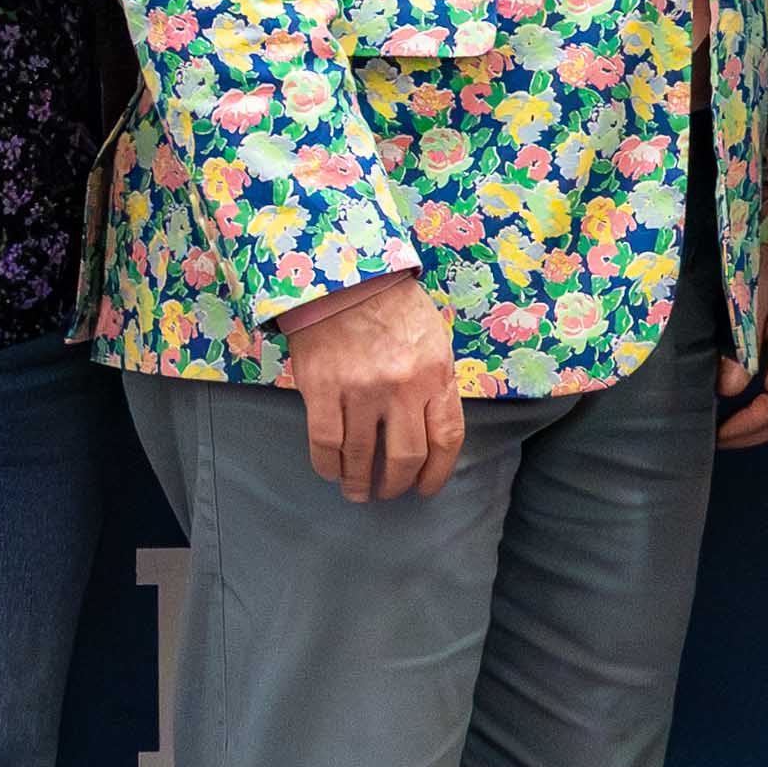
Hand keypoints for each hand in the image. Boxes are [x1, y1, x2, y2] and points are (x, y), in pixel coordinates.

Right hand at [286, 269, 463, 502]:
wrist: (342, 274)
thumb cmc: (391, 305)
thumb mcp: (433, 337)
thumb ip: (436, 381)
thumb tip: (433, 426)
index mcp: (435, 373)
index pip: (446, 439)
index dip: (437, 473)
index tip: (425, 488)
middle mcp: (402, 387)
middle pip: (406, 458)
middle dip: (397, 484)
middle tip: (388, 492)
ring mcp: (360, 390)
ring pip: (362, 457)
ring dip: (359, 484)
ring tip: (357, 492)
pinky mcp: (322, 388)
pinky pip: (325, 443)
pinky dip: (328, 466)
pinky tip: (332, 471)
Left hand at [719, 222, 767, 451]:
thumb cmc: (761, 254)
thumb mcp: (743, 298)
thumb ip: (737, 347)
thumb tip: (727, 390)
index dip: (750, 427)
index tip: (719, 435)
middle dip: (757, 433)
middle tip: (722, 439)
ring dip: (767, 420)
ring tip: (733, 424)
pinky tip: (748, 396)